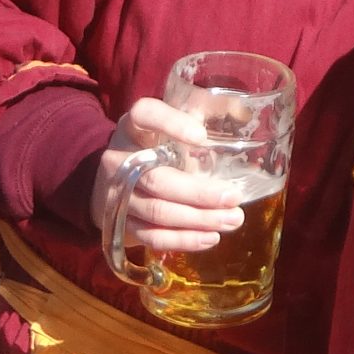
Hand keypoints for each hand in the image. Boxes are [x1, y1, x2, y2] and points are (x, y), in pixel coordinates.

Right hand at [90, 96, 246, 251]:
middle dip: (199, 193)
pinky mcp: (120, 222)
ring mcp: (116, 194)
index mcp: (134, 126)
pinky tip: (210, 238)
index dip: (170, 124)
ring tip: (232, 220)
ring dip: (197, 220)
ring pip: (157, 212)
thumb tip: (244, 113)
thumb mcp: (172, 123)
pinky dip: (183, 240)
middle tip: (233, 198)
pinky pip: (152, 236)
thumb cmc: (154, 145)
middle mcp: (120, 158)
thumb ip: (206, 113)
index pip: (145, 115)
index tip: (202, 137)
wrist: (108, 179)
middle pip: (157, 180)